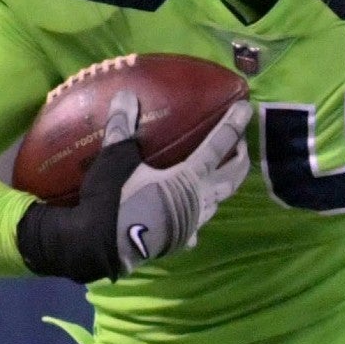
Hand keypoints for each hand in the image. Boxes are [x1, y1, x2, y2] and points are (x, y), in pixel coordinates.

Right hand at [106, 97, 251, 272]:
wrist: (98, 248)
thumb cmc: (113, 200)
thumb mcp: (115, 159)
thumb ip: (123, 126)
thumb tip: (125, 95)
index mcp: (189, 178)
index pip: (219, 145)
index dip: (233, 125)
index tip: (246, 108)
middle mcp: (198, 201)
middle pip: (232, 178)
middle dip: (241, 159)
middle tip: (240, 143)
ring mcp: (191, 225)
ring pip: (217, 202)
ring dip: (223, 186)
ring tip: (219, 173)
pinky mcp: (178, 241)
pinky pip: (195, 227)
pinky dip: (197, 217)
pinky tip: (191, 219)